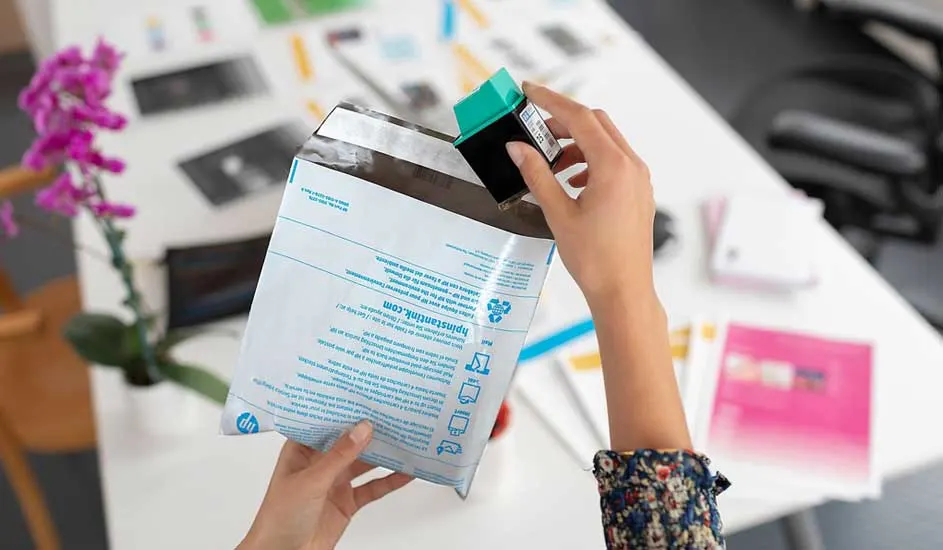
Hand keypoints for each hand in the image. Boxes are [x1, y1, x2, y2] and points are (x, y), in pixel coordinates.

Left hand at [240, 421, 412, 549]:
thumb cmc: (279, 517)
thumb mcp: (311, 481)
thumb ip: (339, 456)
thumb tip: (363, 428)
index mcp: (302, 450)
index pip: (326, 422)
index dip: (345, 409)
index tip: (367, 395)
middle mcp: (319, 463)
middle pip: (350, 441)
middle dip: (370, 430)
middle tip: (394, 414)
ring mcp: (335, 483)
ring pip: (365, 463)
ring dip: (383, 454)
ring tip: (406, 438)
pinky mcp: (347, 502)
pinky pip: (373, 488)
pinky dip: (390, 481)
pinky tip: (406, 472)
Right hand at [507, 84, 689, 450]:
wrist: (624, 292)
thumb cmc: (595, 259)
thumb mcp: (558, 213)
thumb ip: (537, 174)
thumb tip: (518, 148)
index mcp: (613, 166)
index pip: (579, 117)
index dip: (550, 101)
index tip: (528, 91)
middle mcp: (632, 166)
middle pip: (595, 124)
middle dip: (563, 122)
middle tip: (533, 129)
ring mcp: (639, 180)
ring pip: (605, 143)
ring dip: (575, 144)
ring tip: (548, 164)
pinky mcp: (638, 193)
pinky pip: (614, 163)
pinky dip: (589, 162)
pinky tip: (570, 183)